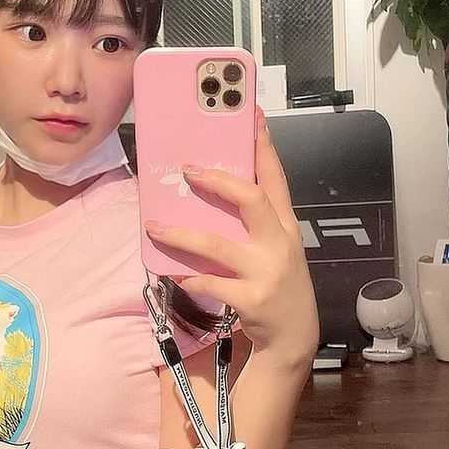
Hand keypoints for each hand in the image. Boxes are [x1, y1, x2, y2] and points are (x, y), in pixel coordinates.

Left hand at [143, 107, 319, 362]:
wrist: (294, 337)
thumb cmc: (277, 284)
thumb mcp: (275, 248)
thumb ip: (251, 224)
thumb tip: (207, 194)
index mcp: (285, 225)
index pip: (275, 176)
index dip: (262, 143)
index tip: (248, 112)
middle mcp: (279, 244)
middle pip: (251, 199)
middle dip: (218, 181)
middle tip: (187, 170)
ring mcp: (266, 272)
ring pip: (217, 245)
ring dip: (180, 235)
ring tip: (154, 226)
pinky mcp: (251, 300)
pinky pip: (209, 283)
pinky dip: (188, 277)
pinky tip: (173, 274)